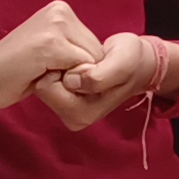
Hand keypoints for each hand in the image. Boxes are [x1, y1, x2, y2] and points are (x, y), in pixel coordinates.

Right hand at [0, 0, 101, 113]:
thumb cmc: (15, 70)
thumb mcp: (51, 51)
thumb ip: (74, 49)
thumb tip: (107, 60)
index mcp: (61, 10)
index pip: (94, 45)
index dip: (79, 67)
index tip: (50, 68)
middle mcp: (60, 11)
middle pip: (97, 53)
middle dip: (78, 72)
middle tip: (44, 73)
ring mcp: (55, 26)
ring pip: (91, 63)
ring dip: (71, 78)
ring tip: (41, 73)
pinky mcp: (50, 44)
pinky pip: (81, 70)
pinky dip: (64, 82)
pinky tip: (39, 76)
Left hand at [35, 29, 178, 128]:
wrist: (137, 62)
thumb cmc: (131, 61)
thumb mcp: (121, 64)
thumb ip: (99, 77)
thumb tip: (70, 81)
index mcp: (82, 114)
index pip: (47, 88)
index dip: (62, 67)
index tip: (84, 62)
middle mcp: (71, 117)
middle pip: (41, 87)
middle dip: (58, 68)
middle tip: (84, 62)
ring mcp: (66, 109)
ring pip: (43, 81)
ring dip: (59, 66)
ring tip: (83, 63)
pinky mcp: (63, 98)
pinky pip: (46, 78)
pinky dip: (59, 66)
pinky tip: (76, 63)